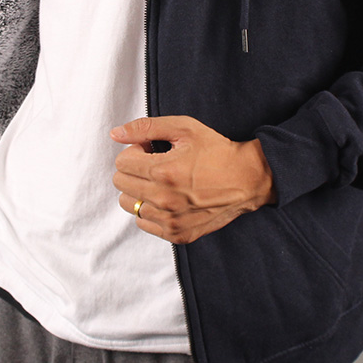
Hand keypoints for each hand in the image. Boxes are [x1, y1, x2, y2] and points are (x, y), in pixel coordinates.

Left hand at [111, 116, 275, 243]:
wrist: (247, 179)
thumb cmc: (217, 150)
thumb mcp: (184, 128)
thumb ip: (146, 128)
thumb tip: (115, 134)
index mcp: (163, 171)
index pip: (121, 162)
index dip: (134, 151)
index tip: (150, 149)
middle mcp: (164, 199)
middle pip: (120, 183)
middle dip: (133, 169)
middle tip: (155, 163)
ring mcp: (170, 220)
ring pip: (129, 204)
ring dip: (138, 190)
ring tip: (160, 181)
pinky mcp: (177, 234)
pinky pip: (143, 223)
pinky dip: (149, 209)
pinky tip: (167, 198)